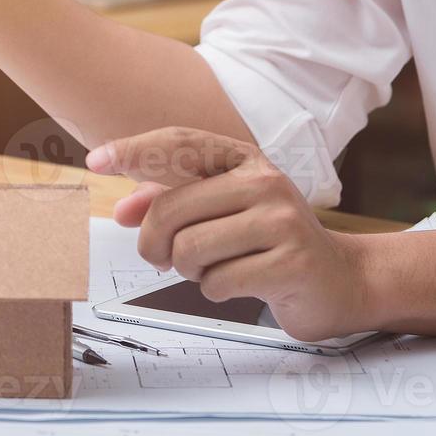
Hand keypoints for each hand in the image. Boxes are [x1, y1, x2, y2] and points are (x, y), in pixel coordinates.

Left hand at [87, 127, 368, 341]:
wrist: (339, 280)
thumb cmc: (268, 243)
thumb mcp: (219, 213)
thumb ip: (170, 203)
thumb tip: (122, 210)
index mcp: (244, 161)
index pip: (179, 144)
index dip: (133, 150)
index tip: (96, 161)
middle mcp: (265, 181)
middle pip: (170, 210)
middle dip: (154, 244)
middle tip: (162, 259)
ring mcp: (282, 220)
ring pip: (189, 250)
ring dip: (189, 271)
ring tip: (215, 268)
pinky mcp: (291, 262)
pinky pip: (217, 282)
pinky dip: (216, 290)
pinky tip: (243, 283)